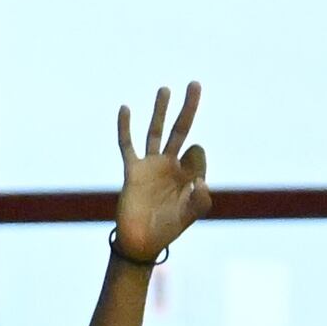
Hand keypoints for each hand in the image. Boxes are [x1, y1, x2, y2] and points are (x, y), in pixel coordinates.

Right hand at [112, 85, 210, 262]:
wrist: (140, 242)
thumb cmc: (167, 229)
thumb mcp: (190, 215)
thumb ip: (201, 200)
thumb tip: (201, 181)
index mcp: (187, 173)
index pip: (197, 152)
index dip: (197, 161)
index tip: (193, 184)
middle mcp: (170, 165)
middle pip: (180, 129)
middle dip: (189, 107)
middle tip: (195, 83)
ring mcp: (150, 166)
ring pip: (156, 132)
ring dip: (161, 110)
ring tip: (165, 89)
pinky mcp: (132, 171)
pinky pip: (127, 145)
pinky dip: (125, 128)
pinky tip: (126, 109)